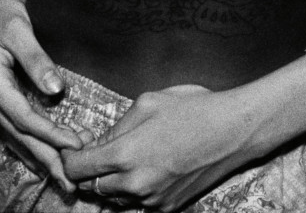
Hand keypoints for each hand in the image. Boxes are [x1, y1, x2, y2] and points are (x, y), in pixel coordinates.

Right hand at [0, 0, 83, 190]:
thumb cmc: (3, 15)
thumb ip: (37, 60)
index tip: (76, 146)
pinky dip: (36, 145)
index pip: (24, 118)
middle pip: (21, 137)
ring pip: (19, 138)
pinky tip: (50, 159)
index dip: (51, 135)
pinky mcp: (2, 102)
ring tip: (66, 178)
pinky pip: (19, 130)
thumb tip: (56, 89)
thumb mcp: (19, 31)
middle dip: (47, 160)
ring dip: (43, 158)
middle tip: (71, 183)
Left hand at [61, 85, 258, 211]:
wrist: (234, 131)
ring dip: (112, 182)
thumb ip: (115, 127)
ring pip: (113, 198)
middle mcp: (134, 184)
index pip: (76, 169)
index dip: (70, 157)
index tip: (75, 148)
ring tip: (127, 158)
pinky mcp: (167, 207)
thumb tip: (97, 143)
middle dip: (90, 170)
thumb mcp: (147, 103)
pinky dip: (135, 190)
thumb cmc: (193, 109)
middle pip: (91, 187)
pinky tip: (149, 168)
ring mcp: (151, 199)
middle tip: (100, 151)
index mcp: (125, 155)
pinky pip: (137, 204)